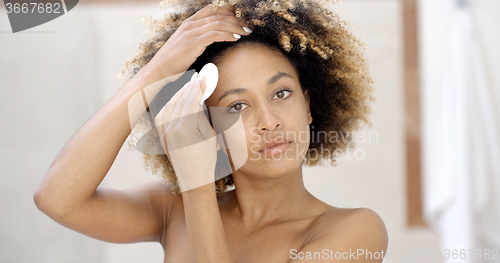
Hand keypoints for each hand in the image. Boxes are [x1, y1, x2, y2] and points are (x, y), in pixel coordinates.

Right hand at [146, 4, 251, 80]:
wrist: (158, 70)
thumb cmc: (172, 62)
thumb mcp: (185, 46)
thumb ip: (198, 39)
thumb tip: (211, 41)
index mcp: (188, 23)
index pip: (211, 9)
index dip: (228, 12)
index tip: (239, 18)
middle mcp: (190, 24)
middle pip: (218, 15)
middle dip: (236, 19)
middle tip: (247, 26)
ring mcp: (191, 33)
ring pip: (218, 24)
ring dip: (235, 27)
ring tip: (246, 32)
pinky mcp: (193, 43)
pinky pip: (214, 35)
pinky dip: (227, 35)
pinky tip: (236, 39)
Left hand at [154, 71, 220, 191]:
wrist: (194, 179)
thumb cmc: (207, 158)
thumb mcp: (209, 135)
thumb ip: (201, 115)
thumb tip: (197, 99)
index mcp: (185, 128)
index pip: (191, 100)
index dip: (198, 87)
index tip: (203, 78)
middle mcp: (171, 128)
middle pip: (179, 100)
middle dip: (188, 87)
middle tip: (196, 77)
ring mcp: (164, 132)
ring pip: (169, 105)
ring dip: (178, 94)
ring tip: (187, 86)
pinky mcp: (161, 136)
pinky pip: (162, 114)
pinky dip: (169, 104)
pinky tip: (176, 100)